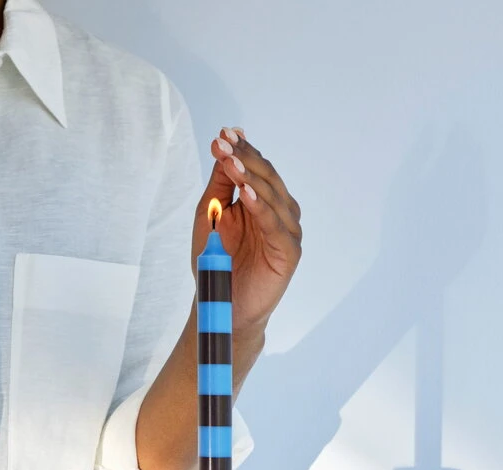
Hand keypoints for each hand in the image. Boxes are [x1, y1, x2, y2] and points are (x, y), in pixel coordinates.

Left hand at [192, 127, 301, 333]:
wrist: (224, 303)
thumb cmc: (217, 261)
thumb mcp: (213, 214)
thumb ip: (221, 183)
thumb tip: (225, 144)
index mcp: (264, 201)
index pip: (257, 168)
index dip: (242, 150)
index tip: (222, 134)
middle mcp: (280, 213)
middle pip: (267, 178)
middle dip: (245, 158)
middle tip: (224, 143)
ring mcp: (287, 232)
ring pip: (273, 197)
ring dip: (251, 178)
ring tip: (232, 163)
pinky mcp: (289, 252)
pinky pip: (275, 225)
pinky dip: (261, 207)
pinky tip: (246, 192)